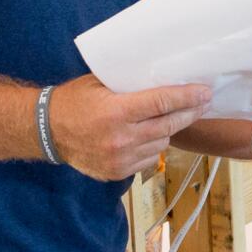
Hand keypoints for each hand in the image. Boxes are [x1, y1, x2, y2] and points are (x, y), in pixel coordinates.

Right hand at [47, 76, 211, 181]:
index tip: (204, 92)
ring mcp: (119, 158)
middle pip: (169, 125)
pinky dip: (152, 147)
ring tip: (167, 119)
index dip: (188, 97)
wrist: (46, 131)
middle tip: (203, 103)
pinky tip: (146, 136)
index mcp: (116, 111)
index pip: (162, 102)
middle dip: (189, 113)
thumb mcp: (100, 84)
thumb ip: (130, 85)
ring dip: (168, 131)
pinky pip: (149, 159)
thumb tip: (165, 78)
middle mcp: (120, 138)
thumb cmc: (74, 101)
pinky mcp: (117, 172)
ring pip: (162, 144)